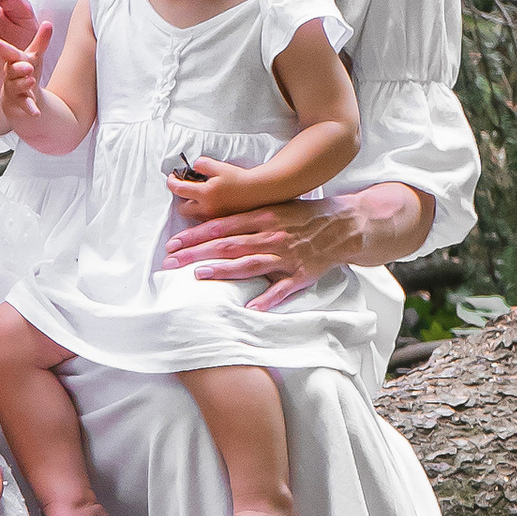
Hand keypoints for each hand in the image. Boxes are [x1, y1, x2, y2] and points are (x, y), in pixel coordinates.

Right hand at [0, 27, 54, 130]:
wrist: (18, 98)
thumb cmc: (24, 72)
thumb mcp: (34, 57)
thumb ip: (41, 42)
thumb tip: (48, 23)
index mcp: (13, 61)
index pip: (8, 54)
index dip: (3, 49)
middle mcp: (10, 75)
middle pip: (11, 71)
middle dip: (18, 68)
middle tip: (28, 66)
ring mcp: (13, 90)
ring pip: (15, 87)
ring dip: (23, 84)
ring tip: (31, 80)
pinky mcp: (18, 104)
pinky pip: (23, 105)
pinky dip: (30, 109)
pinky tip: (37, 113)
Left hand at [161, 176, 404, 306]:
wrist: (345, 225)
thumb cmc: (304, 215)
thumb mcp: (275, 206)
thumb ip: (247, 215)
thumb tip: (213, 221)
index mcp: (264, 216)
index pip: (222, 225)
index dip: (196, 235)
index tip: (173, 243)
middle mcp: (272, 235)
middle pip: (228, 245)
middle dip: (197, 253)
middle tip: (171, 263)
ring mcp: (287, 256)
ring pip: (249, 264)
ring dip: (223, 271)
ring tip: (198, 276)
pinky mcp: (301, 274)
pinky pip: (282, 289)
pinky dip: (266, 299)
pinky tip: (249, 308)